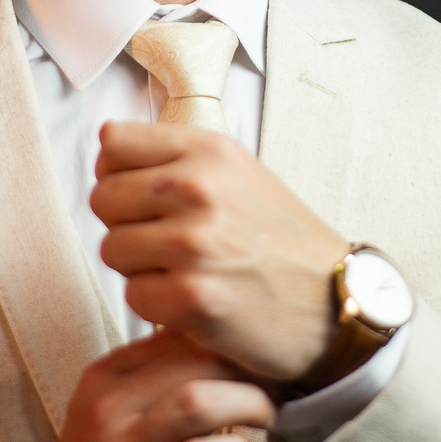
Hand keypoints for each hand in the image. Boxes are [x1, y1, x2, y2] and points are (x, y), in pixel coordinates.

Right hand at [37, 329, 274, 441]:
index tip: (256, 357)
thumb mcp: (111, 413)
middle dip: (247, 369)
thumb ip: (156, 377)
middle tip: (273, 386)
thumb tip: (222, 344)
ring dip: (248, 404)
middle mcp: (107, 411)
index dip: (229, 340)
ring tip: (266, 416)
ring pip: (197, 403)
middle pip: (194, 360)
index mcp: (103, 379)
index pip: (178, 333)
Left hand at [91, 121, 346, 380]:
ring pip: (112, 249)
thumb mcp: (240, 175)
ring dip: (139, 268)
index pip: (113, 144)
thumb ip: (175, 155)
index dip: (115, 174)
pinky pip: (133, 295)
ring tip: (184, 271)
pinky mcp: (191, 297)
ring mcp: (194, 243)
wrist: (337, 303)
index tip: (139, 197)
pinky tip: (194, 301)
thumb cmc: (283, 241)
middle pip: (103, 198)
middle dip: (125, 225)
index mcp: (209, 151)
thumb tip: (105, 136)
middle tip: (166, 244)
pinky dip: (157, 305)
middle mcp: (199, 188)